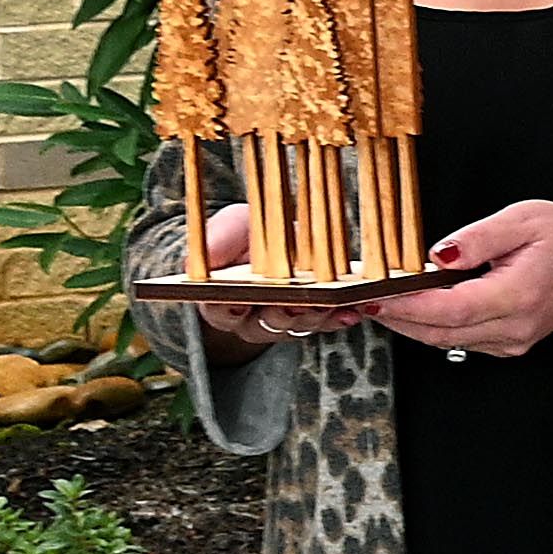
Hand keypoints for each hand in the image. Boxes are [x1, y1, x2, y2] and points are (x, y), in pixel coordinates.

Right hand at [191, 204, 367, 347]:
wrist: (279, 236)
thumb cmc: (250, 232)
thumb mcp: (233, 226)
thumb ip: (218, 240)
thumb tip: (197, 259)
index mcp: (220, 299)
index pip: (219, 310)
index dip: (229, 308)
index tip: (240, 300)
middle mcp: (250, 318)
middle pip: (263, 325)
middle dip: (281, 314)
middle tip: (296, 303)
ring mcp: (283, 321)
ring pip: (297, 327)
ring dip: (315, 316)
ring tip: (331, 302)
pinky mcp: (312, 319)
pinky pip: (326, 323)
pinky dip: (340, 316)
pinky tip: (355, 308)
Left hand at [376, 201, 552, 360]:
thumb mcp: (521, 220)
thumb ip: (477, 238)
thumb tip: (438, 255)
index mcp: (519, 295)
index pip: (452, 309)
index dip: (409, 306)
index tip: (377, 296)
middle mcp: (516, 326)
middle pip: (442, 332)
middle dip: (398, 318)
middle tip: (362, 301)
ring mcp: (513, 340)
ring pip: (447, 341)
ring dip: (410, 326)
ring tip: (378, 304)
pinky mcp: (509, 344)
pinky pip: (461, 341)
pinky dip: (432, 328)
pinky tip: (412, 310)